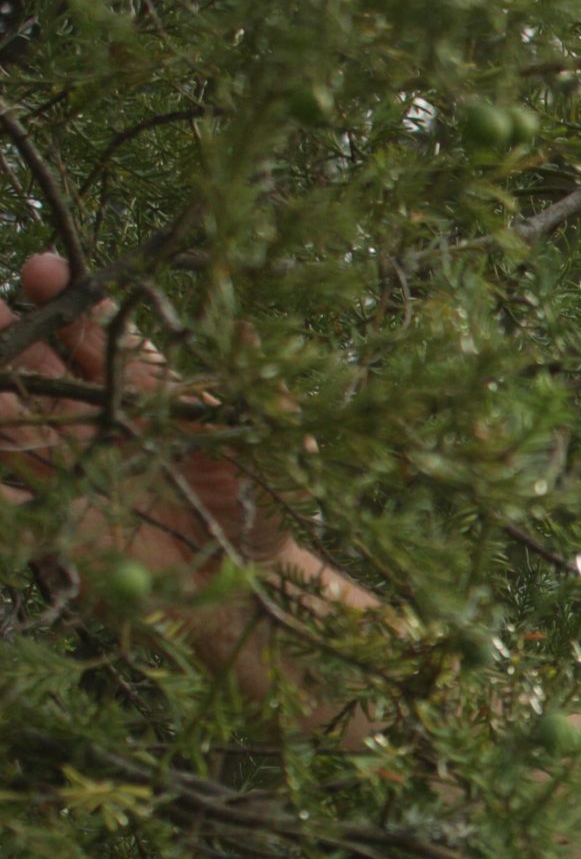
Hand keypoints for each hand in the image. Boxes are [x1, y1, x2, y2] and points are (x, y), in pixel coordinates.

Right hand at [0, 250, 277, 572]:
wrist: (252, 588)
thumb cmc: (266, 513)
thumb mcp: (276, 456)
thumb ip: (262, 402)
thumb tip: (245, 330)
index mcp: (150, 394)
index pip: (102, 336)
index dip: (74, 302)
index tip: (46, 271)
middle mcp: (103, 423)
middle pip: (43, 367)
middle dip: (12, 332)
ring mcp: (76, 468)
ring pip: (16, 422)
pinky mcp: (60, 522)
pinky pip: (12, 496)